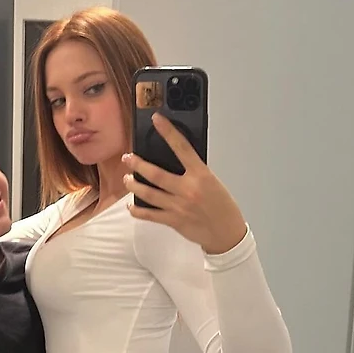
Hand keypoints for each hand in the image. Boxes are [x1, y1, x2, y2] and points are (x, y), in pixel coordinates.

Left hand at [123, 113, 246, 255]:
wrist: (226, 233)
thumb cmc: (222, 206)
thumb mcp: (212, 182)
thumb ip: (194, 172)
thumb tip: (174, 162)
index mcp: (201, 175)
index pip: (182, 148)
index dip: (168, 132)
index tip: (156, 119)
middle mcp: (187, 189)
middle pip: (155, 174)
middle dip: (138, 164)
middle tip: (127, 158)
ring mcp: (178, 206)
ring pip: (148, 194)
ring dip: (134, 185)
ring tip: (127, 179)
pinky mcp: (173, 220)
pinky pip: (149, 215)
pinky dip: (137, 210)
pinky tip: (131, 205)